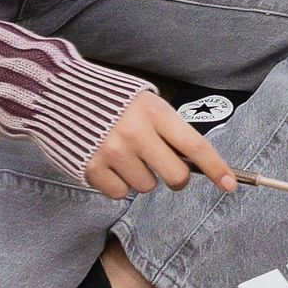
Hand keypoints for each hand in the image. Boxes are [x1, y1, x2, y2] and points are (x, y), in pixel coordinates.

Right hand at [84, 91, 235, 200]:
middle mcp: (136, 134)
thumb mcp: (145, 102)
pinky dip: (117, 184)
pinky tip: (107, 164)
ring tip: (125, 154)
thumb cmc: (110, 99)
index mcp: (155, 113)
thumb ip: (168, 128)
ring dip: (141, 177)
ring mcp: (112, 153)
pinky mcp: (91, 169)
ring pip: (146, 187)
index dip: (217, 168)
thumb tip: (193, 160)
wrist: (58, 93)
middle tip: (163, 165)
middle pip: (176, 177)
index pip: (195, 146)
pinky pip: (119, 194)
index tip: (230, 184)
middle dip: (175, 176)